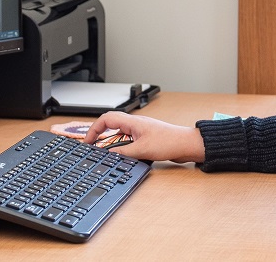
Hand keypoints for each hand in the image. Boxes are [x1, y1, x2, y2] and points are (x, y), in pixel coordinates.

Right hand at [82, 111, 205, 162]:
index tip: (88, 141)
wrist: (186, 144)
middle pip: (110, 124)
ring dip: (111, 142)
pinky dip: (121, 147)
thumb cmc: (169, 142)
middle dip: (99, 134)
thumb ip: (123, 153)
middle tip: (92, 146)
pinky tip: (122, 156)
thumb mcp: (142, 150)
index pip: (106, 119)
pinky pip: (127, 140)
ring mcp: (140, 131)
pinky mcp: (145, 138)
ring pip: (119, 133)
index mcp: (132, 122)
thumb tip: (108, 156)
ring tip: (105, 153)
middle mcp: (135, 124)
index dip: (94, 129)